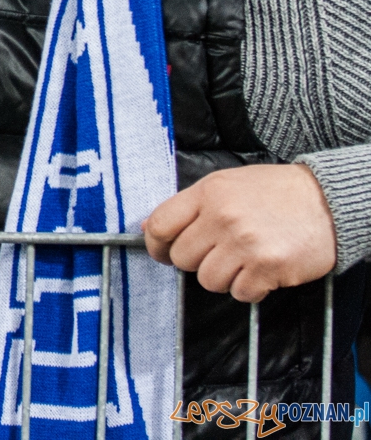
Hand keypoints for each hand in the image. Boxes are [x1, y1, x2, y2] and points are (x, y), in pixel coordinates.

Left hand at [143, 163, 336, 302]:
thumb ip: (188, 206)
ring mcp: (245, 244)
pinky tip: (260, 271)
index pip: (161, 226)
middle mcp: (223, 218)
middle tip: (216, 254)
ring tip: (241, 261)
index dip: (156, 245)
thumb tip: (151, 228)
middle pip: (182, 258)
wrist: (327, 202)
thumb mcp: (225, 185)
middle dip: (195, 261)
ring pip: (207, 280)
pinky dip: (249, 288)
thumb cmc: (274, 193)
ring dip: (223, 277)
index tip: (163, 252)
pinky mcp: (268, 267)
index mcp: (208, 193)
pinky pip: (240, 293)